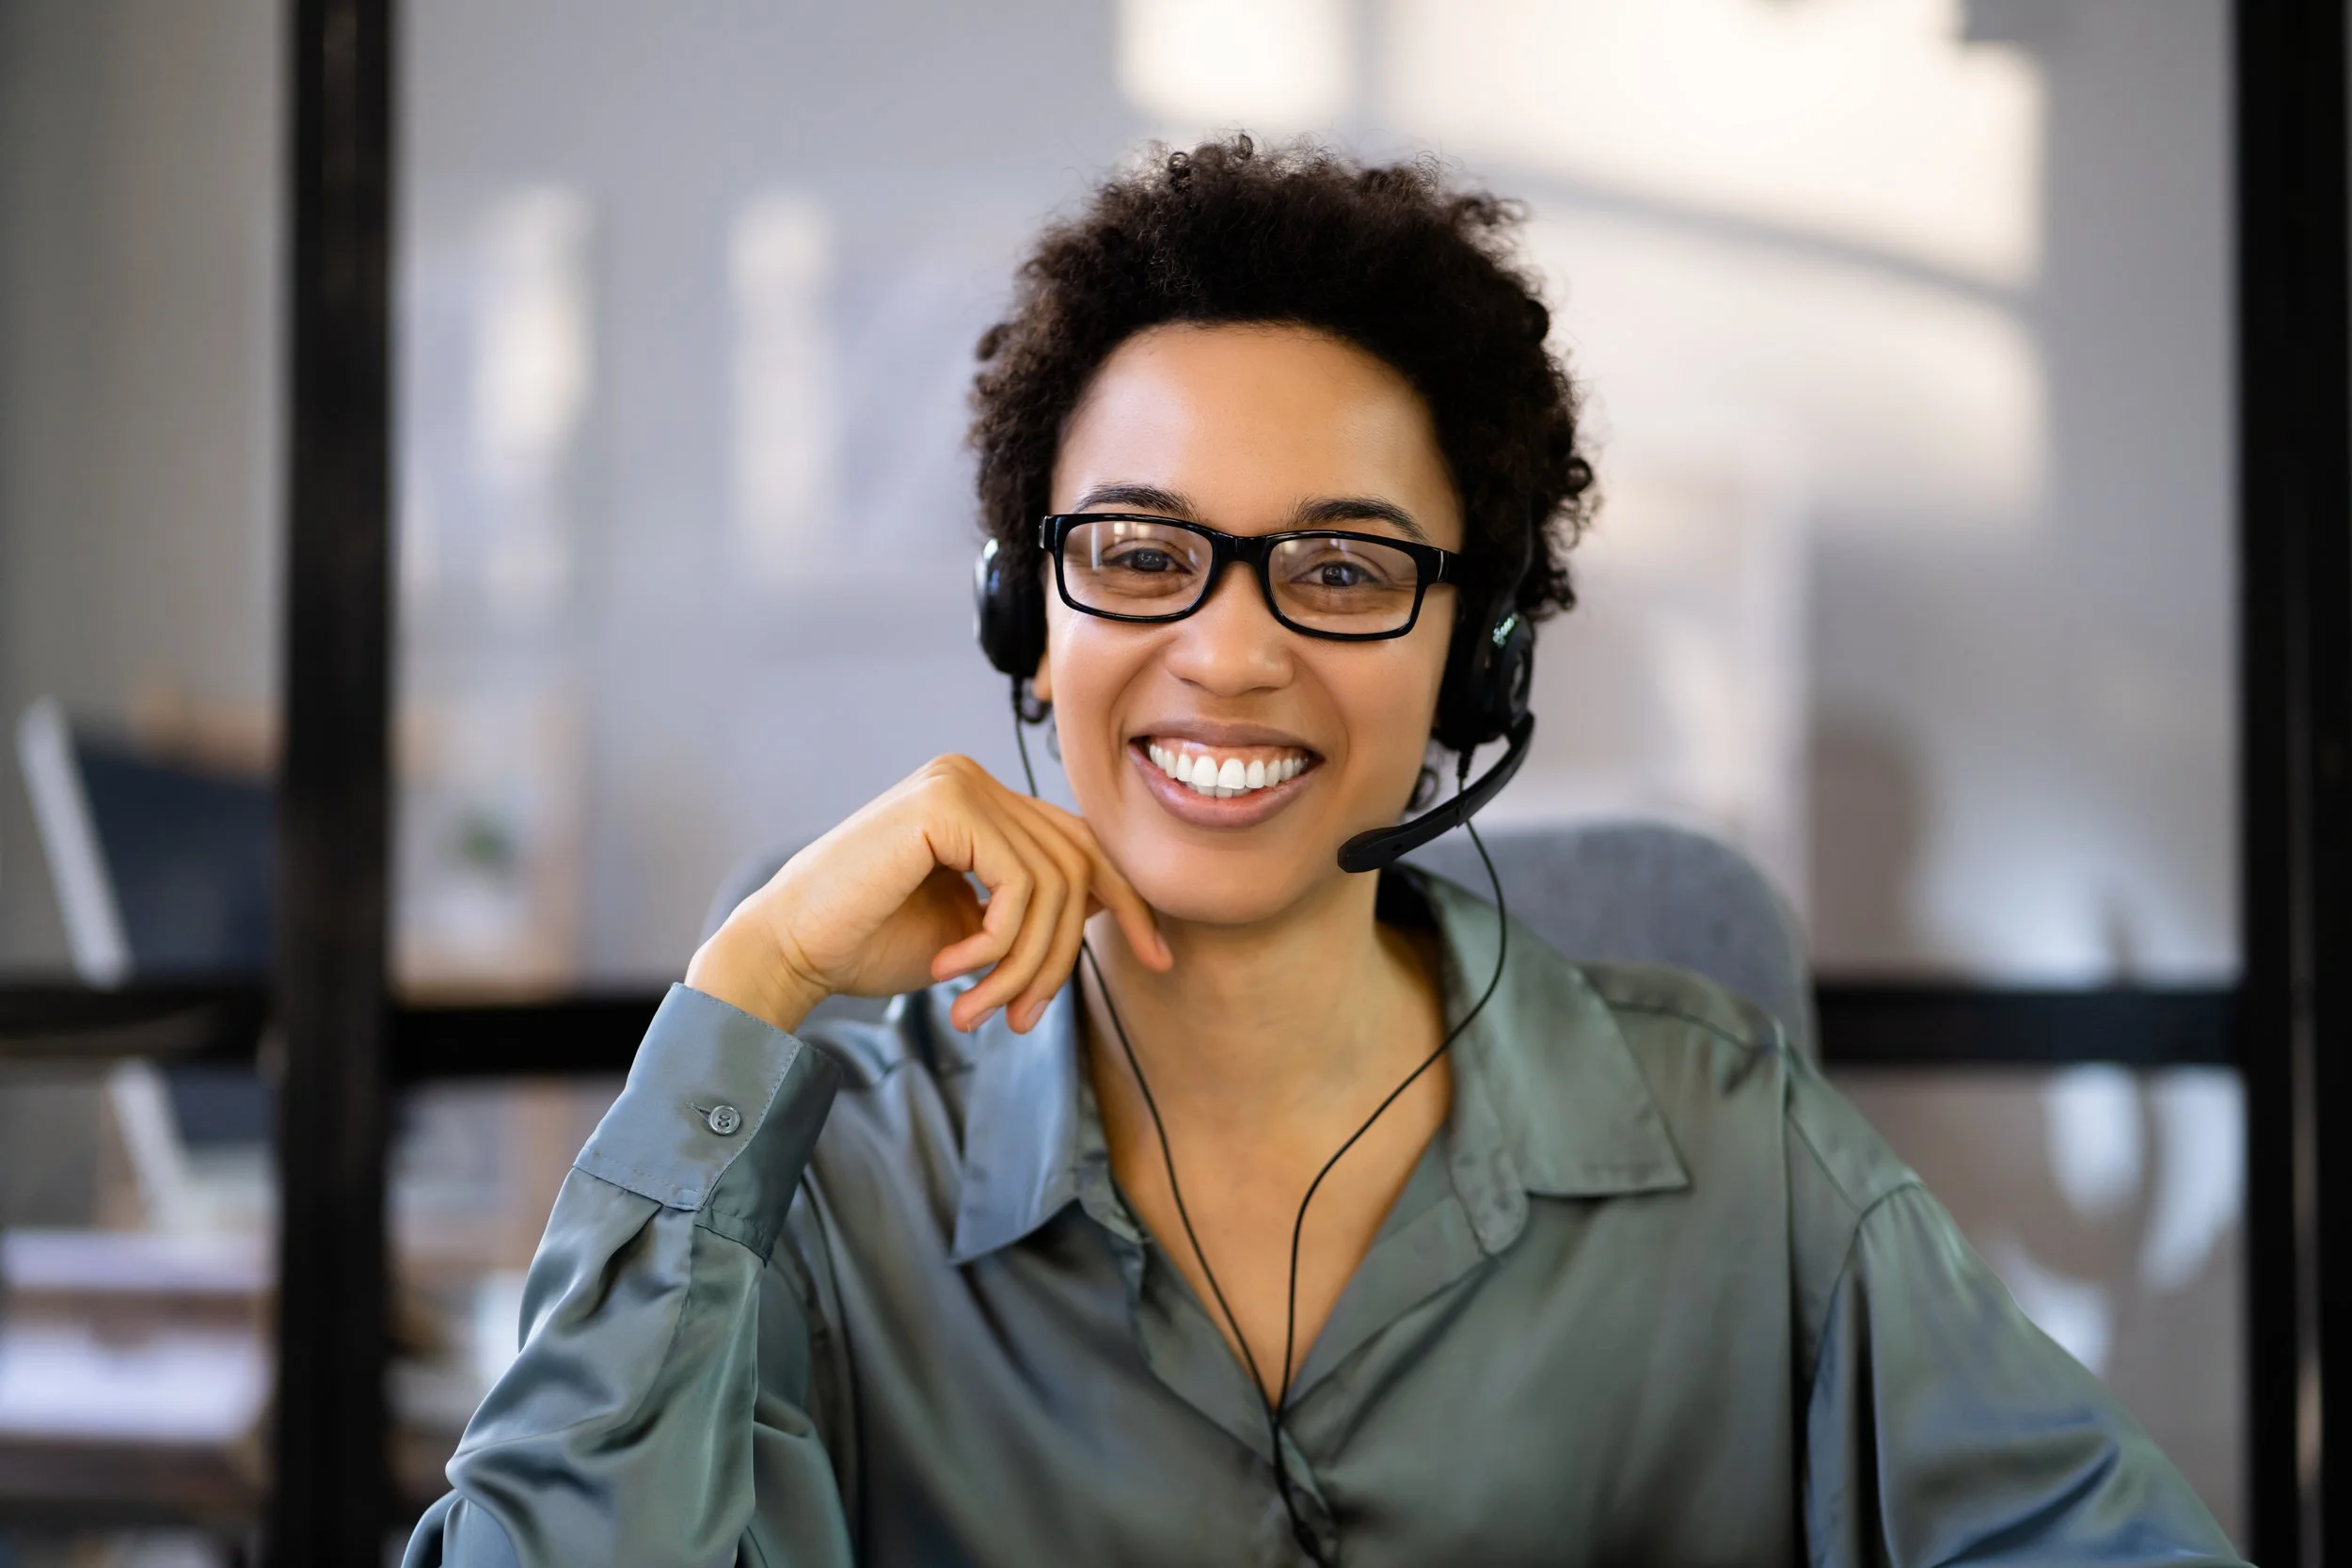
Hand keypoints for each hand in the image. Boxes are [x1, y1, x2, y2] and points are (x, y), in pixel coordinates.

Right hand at [685, 754, 1170, 1034]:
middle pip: (1079, 864)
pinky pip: (1021, 885)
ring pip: (1055, 883)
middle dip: (1066, 953)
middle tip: (1026, 1018)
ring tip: (981, 1010)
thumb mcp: (977, 928)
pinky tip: (953, 970)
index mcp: (982, 801)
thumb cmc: (871, 943)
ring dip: (1025, 965)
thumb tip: (1113, 902)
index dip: (1129, 902)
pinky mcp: (946, 804)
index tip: (1160, 960)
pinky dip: (998, 944)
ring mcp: (960, 783)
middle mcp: (974, 778)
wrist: (793, 950)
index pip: (1083, 843)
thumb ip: (1034, 906)